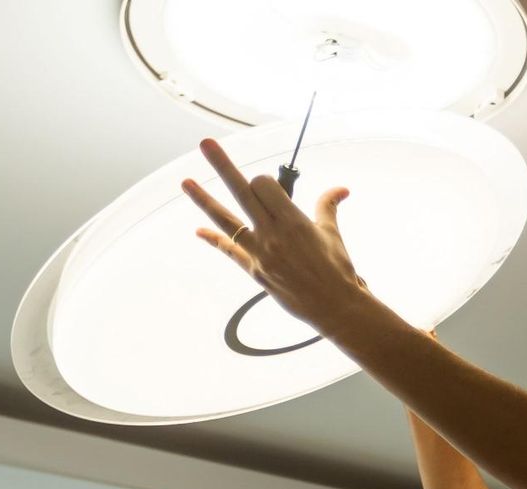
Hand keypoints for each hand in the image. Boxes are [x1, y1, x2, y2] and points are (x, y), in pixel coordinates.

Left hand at [181, 138, 382, 335]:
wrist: (334, 306)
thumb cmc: (337, 270)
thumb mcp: (332, 234)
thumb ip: (328, 206)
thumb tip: (340, 189)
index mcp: (293, 220)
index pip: (264, 185)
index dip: (263, 180)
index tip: (269, 186)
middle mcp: (272, 234)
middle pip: (241, 191)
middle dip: (223, 165)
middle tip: (206, 144)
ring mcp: (259, 252)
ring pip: (225, 219)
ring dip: (203, 199)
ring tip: (186, 182)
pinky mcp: (254, 270)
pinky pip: (229, 250)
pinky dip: (213, 240)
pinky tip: (199, 231)